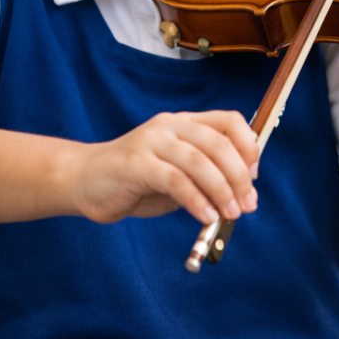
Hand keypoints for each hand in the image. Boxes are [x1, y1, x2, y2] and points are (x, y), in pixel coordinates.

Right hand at [71, 110, 259, 225]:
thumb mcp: (179, 176)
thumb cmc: (136, 182)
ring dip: (222, 191)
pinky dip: (196, 201)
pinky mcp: (136, 163)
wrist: (85, 182)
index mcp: (185, 123)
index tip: (254, 178)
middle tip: (248, 205)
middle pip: (219, 144)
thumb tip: (243, 195)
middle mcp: (170, 125)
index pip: (230, 121)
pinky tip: (206, 217)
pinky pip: (176, 180)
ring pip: (200, 162)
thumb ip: (206, 178)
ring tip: (230, 214)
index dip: (249, 148)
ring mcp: (151, 141)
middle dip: (239, 178)